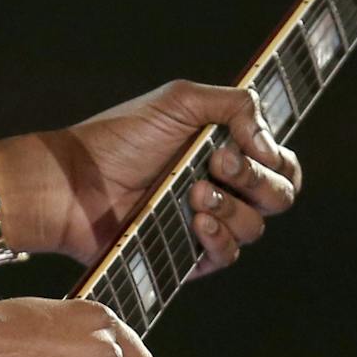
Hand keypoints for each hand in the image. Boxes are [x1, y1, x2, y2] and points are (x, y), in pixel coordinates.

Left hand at [0, 79, 300, 271]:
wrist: (76, 181)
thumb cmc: (120, 136)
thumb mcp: (179, 101)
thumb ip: (235, 106)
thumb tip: (269, 145)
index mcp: (225, 149)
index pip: (280, 162)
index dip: (276, 159)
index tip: (246, 146)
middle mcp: (222, 186)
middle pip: (278, 196)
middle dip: (256, 179)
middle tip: (216, 163)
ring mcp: (207, 222)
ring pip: (255, 227)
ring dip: (230, 206)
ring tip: (193, 192)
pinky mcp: (190, 255)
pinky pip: (227, 255)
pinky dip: (219, 237)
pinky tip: (195, 222)